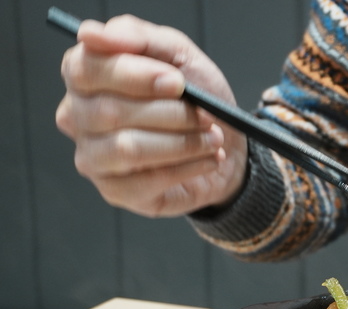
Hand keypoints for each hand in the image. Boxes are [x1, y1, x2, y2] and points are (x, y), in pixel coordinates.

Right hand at [55, 15, 246, 217]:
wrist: (225, 144)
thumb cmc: (194, 98)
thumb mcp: (177, 54)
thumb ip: (138, 36)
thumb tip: (92, 34)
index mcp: (85, 77)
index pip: (86, 69)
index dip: (134, 75)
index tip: (177, 82)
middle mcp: (78, 117)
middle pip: (110, 112)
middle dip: (170, 113)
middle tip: (205, 115)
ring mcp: (93, 158)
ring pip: (127, 148)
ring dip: (181, 142)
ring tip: (211, 138)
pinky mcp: (115, 191)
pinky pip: (147, 181)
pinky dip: (187, 168)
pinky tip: (208, 159)